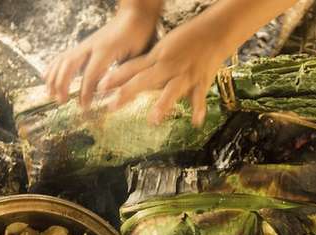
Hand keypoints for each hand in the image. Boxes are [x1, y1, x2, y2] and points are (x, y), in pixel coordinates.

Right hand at [45, 7, 158, 107]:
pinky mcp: (84, 44)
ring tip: (50, 94)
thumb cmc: (140, 36)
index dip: (85, 93)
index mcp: (106, 50)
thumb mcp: (138, 57)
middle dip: (62, 84)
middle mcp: (92, 45)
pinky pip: (64, 55)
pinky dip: (54, 66)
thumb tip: (115, 94)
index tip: (83, 108)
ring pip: (64, 59)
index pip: (90, 75)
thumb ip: (126, 74)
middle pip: (70, 65)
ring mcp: (86, 43)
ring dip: (54, 77)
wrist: (135, 14)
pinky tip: (46, 76)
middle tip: (61, 102)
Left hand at [97, 16, 230, 126]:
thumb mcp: (164, 48)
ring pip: (171, 89)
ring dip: (163, 104)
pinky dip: (198, 109)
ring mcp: (185, 74)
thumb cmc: (188, 39)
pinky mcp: (201, 80)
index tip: (100, 86)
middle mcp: (168, 66)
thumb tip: (131, 79)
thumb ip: (150, 65)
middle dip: (128, 92)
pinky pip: (199, 96)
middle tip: (112, 106)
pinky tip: (196, 122)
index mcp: (157, 57)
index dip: (116, 77)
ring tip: (153, 120)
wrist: (215, 31)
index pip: (133, 68)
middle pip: (145, 80)